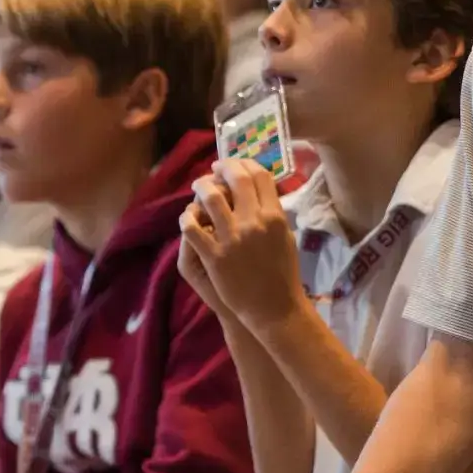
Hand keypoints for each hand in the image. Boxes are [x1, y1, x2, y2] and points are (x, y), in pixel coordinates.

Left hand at [181, 159, 309, 330]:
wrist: (274, 309)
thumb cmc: (283, 274)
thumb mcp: (285, 237)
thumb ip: (273, 213)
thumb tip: (260, 190)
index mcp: (275, 216)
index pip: (260, 175)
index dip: (244, 163)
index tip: (232, 165)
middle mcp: (254, 222)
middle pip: (236, 179)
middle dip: (222, 168)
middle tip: (213, 171)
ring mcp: (232, 238)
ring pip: (210, 198)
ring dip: (201, 187)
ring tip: (198, 188)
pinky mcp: (214, 256)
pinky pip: (192, 228)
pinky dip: (187, 218)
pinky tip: (187, 218)